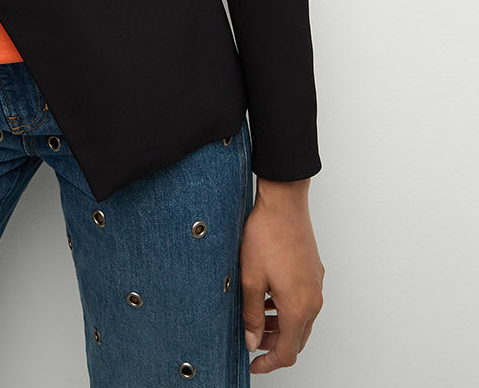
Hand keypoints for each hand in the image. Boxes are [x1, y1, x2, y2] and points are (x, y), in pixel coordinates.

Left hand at [240, 178, 323, 373]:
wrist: (284, 202)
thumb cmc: (266, 234)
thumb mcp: (250, 278)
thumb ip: (252, 314)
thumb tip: (252, 340)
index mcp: (298, 307)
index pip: (288, 352)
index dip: (268, 363)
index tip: (253, 364)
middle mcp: (313, 299)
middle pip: (297, 339)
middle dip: (274, 344)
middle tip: (251, 338)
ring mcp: (315, 284)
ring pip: (301, 320)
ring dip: (281, 326)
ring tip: (256, 316)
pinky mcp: (313, 271)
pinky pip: (304, 301)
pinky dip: (287, 308)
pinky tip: (268, 295)